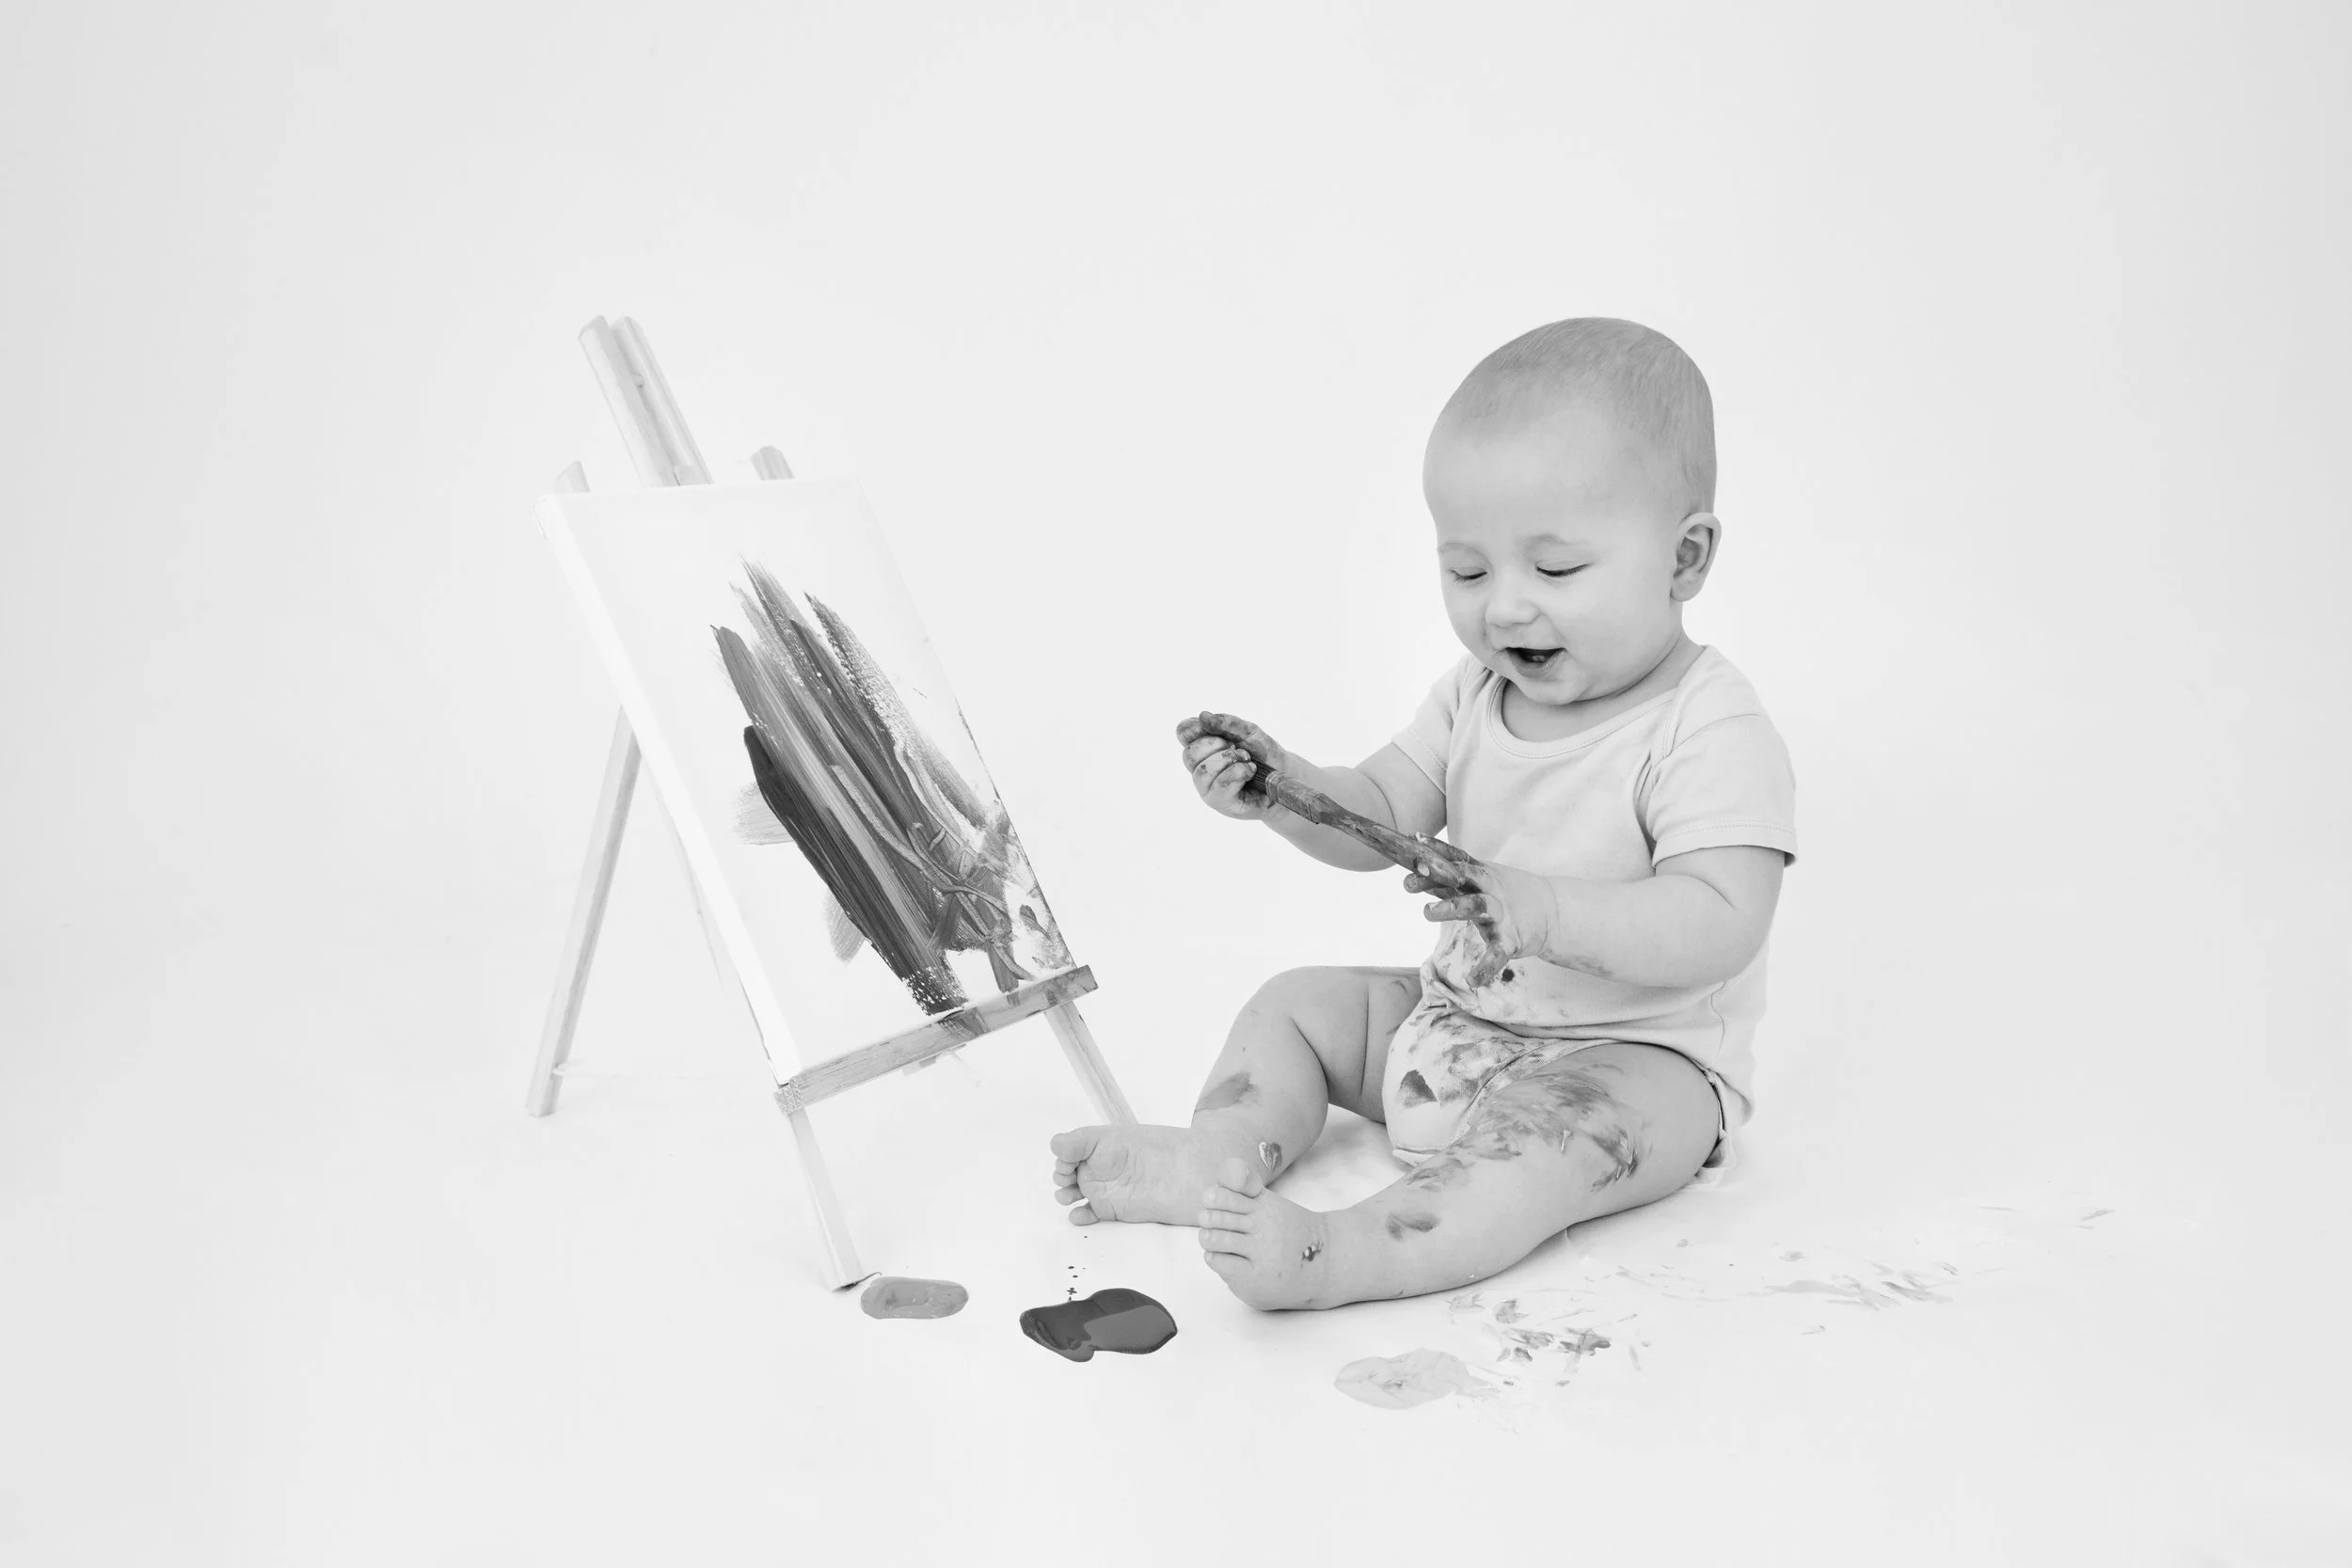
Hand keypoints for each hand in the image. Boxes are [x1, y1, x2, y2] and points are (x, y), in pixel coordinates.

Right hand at [1175, 711, 1288, 820]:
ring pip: (1202, 771)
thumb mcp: (1249, 731)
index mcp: (1203, 747)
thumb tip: (1203, 716)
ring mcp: (1208, 787)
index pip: (1183, 733)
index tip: (1219, 732)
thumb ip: (1227, 723)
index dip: (1196, 728)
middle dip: (1216, 746)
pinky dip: (1238, 773)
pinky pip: (1219, 786)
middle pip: (1189, 753)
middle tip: (1237, 748)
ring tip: (1246, 761)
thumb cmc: (1264, 754)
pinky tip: (1249, 772)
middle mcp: (1201, 767)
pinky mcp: (1220, 802)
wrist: (1284, 776)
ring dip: (1229, 761)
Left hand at [1403, 846, 1558, 987]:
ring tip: (1427, 912)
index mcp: (1482, 874)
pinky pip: (1497, 955)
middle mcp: (1490, 889)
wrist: (1553, 911)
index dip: (1436, 850)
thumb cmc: (1504, 894)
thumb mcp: (1480, 881)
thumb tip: (1414, 865)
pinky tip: (1473, 980)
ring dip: (1451, 908)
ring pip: (1476, 907)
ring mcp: (1501, 914)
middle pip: (1462, 878)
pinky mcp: (1511, 940)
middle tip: (1408, 883)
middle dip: (1437, 878)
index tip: (1414, 842)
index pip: (1456, 857)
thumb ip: (1449, 877)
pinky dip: (1486, 968)